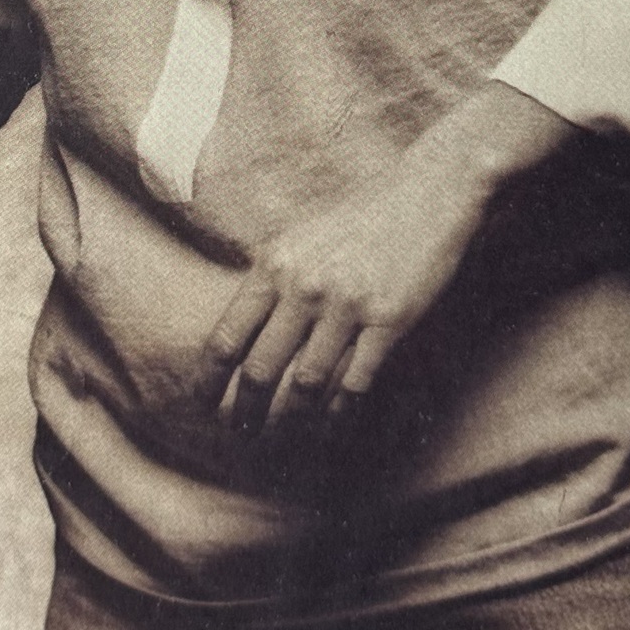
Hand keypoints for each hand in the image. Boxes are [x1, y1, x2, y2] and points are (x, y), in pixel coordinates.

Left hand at [201, 80, 579, 435]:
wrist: (428, 191)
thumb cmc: (363, 214)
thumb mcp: (302, 236)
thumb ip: (274, 279)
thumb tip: (245, 327)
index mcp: (276, 264)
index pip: (227, 336)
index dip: (209, 379)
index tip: (201, 404)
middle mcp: (305, 286)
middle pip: (259, 368)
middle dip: (244, 410)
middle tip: (239, 433)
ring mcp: (347, 305)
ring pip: (305, 383)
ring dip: (291, 418)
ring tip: (281, 437)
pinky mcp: (389, 320)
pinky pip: (355, 382)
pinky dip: (340, 412)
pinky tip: (332, 426)